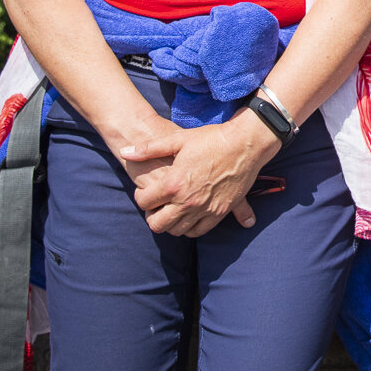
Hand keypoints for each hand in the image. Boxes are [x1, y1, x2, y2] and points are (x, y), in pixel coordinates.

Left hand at [119, 114, 280, 236]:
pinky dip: (190, 227)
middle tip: (156, 205)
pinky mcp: (220, 212)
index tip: (146, 191)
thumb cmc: (211, 139)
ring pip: (177, 231)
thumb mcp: (178, 139)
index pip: (144, 202)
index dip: (141, 196)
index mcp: (173, 183)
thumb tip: (125, 152)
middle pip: (157, 224)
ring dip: (171, 223)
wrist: (246, 143)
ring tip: (172, 209)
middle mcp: (187, 201)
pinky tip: (189, 215)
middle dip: (152, 216)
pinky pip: (198, 231)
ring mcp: (205, 209)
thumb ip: (149, 148)